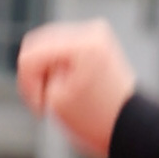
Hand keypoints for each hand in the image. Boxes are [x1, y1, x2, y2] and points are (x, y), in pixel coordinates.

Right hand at [15, 16, 138, 157]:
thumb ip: (35, 72)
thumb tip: (34, 56)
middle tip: (45, 99)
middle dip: (36, 73)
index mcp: (83, 44)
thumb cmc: (98, 120)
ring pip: (47, 45)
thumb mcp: (54, 99)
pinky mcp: (96, 41)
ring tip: (60, 92)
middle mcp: (91, 32)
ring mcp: (96, 34)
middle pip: (37, 44)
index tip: (42, 106)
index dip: (28, 83)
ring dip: (47, 69)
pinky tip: (67, 83)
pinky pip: (62, 47)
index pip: (30, 56)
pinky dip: (58, 65)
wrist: (131, 126)